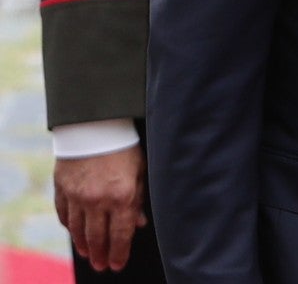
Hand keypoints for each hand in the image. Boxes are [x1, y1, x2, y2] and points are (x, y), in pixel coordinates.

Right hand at [53, 144, 147, 271]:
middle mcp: (98, 200)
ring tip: (88, 254)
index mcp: (122, 196)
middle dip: (101, 254)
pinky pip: (64, 215)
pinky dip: (70, 227)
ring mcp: (77, 196)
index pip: (121, 234)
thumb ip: (138, 199)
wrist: (95, 126)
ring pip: (78, 229)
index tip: (118, 265)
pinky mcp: (62, 189)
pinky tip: (74, 233)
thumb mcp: (140, 172)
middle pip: (97, 236)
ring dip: (84, 245)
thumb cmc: (125, 147)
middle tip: (102, 266)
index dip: (120, 252)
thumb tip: (139, 224)